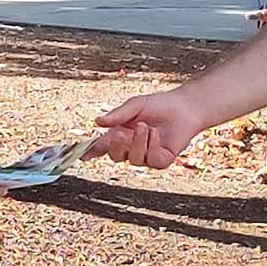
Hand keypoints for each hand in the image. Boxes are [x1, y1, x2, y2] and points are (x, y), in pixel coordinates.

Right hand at [91, 90, 206, 169]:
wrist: (183, 107)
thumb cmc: (158, 105)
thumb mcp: (135, 105)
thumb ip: (117, 115)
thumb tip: (97, 122)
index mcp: (121, 134)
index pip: (103, 146)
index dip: (92, 152)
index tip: (82, 156)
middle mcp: (132, 148)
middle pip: (116, 156)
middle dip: (117, 146)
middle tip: (120, 134)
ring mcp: (147, 156)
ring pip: (134, 159)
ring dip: (138, 142)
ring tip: (146, 126)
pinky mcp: (161, 160)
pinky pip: (152, 160)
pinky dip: (152, 146)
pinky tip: (156, 134)